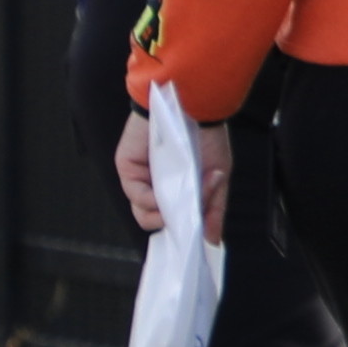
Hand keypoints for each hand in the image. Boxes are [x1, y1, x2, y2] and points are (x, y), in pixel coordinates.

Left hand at [117, 106, 223, 231]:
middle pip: (155, 221)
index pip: (172, 219)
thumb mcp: (219, 176)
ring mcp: (141, 177)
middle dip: (173, 224)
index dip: (180, 230)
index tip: (192, 237)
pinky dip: (150, 202)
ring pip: (143, 214)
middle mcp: (156, 184)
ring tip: (178, 204)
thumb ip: (214, 210)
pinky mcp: (128, 168)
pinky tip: (163, 196)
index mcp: (176, 187)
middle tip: (188, 217)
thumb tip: (212, 240)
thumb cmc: (208, 136)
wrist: (194, 105)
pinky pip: (136, 197)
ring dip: (162, 215)